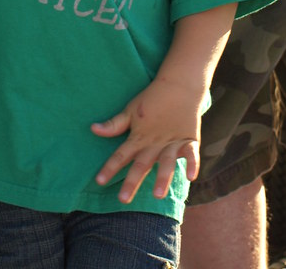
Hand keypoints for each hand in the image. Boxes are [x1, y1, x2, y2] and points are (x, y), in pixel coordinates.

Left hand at [91, 75, 204, 203]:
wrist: (179, 85)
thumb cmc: (152, 98)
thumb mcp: (130, 110)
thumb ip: (114, 125)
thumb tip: (92, 129)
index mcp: (138, 137)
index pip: (121, 155)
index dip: (109, 167)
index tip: (99, 181)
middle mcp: (154, 143)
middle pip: (141, 164)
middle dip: (132, 182)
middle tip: (123, 200)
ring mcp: (172, 142)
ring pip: (166, 162)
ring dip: (162, 177)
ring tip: (157, 195)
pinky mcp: (189, 140)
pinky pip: (192, 153)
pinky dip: (192, 164)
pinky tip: (191, 176)